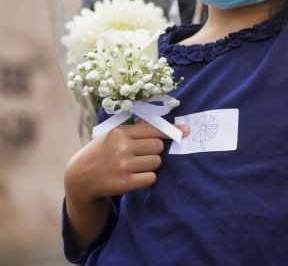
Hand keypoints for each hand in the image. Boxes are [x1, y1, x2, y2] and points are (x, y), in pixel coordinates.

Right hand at [64, 121, 187, 250]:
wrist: (79, 177)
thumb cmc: (102, 152)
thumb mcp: (113, 135)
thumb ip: (138, 129)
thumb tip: (173, 126)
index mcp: (119, 132)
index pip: (154, 129)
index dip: (171, 132)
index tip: (185, 131)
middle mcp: (121, 148)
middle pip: (158, 147)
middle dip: (155, 151)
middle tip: (141, 154)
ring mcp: (123, 166)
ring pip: (156, 162)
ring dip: (151, 165)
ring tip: (135, 165)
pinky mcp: (124, 183)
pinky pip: (151, 178)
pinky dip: (148, 178)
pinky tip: (135, 176)